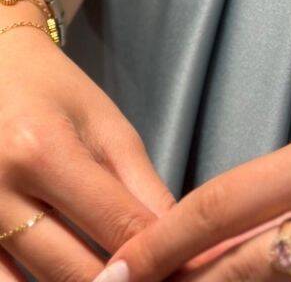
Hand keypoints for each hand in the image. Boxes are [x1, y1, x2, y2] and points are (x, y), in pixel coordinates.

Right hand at [0, 24, 174, 281]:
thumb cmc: (53, 91)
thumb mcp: (106, 126)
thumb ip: (143, 187)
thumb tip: (181, 244)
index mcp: (41, 151)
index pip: (115, 225)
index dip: (160, 254)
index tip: (186, 265)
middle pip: (76, 272)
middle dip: (126, 280)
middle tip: (157, 275)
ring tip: (118, 275)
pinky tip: (68, 278)